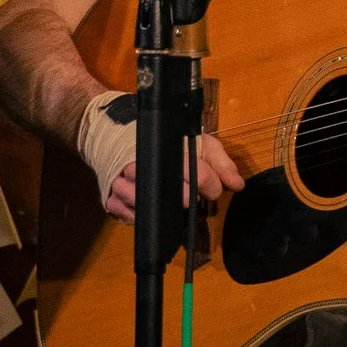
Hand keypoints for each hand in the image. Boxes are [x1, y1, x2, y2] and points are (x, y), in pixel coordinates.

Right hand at [104, 137, 244, 222]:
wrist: (118, 130)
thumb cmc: (167, 140)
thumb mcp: (198, 142)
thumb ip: (220, 162)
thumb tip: (237, 185)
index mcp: (166, 146)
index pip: (193, 168)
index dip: (209, 183)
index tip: (215, 190)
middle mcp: (141, 162)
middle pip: (164, 187)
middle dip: (185, 197)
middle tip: (194, 201)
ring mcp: (122, 179)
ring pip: (142, 201)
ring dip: (161, 210)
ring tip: (174, 209)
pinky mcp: (110, 195)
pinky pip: (123, 213)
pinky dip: (137, 217)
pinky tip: (151, 213)